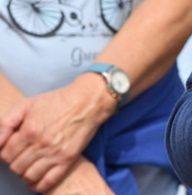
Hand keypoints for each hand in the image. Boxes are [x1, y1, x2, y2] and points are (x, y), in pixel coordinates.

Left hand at [0, 77, 113, 192]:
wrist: (87, 102)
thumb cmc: (56, 101)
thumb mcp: (27, 104)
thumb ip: (6, 123)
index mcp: (29, 131)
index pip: (6, 156)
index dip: (5, 155)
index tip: (11, 152)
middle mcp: (41, 145)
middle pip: (16, 167)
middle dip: (15, 164)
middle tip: (21, 158)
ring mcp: (55, 153)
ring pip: (29, 176)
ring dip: (25, 175)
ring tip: (28, 168)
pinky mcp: (68, 159)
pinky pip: (49, 181)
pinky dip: (39, 185)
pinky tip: (36, 181)